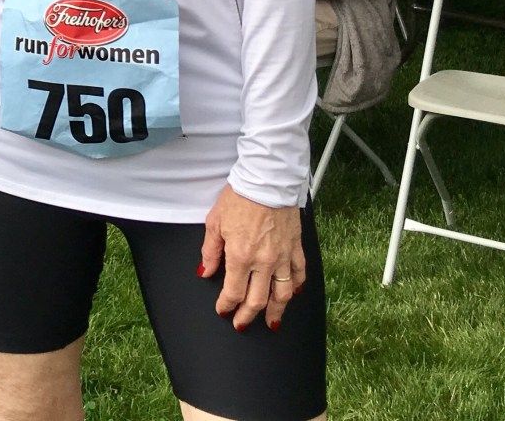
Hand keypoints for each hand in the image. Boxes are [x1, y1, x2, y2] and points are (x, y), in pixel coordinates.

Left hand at [199, 184, 303, 331]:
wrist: (266, 179)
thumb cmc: (239, 197)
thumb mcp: (215, 222)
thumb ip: (211, 251)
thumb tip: (206, 272)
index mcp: (240, 256)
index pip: (233, 292)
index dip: (226, 305)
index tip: (223, 310)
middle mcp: (263, 262)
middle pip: (257, 300)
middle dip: (247, 316)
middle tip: (242, 324)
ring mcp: (282, 256)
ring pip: (282, 294)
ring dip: (275, 311)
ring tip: (270, 322)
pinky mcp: (296, 248)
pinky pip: (298, 274)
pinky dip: (295, 287)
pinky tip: (291, 294)